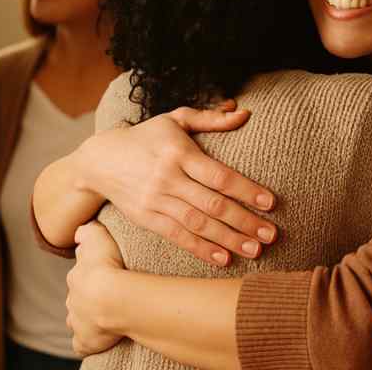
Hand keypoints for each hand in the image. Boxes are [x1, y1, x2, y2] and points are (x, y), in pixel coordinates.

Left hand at [67, 222, 125, 355]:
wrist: (113, 297)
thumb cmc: (108, 266)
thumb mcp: (97, 237)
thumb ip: (86, 232)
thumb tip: (78, 233)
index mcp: (76, 278)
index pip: (79, 276)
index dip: (90, 276)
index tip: (103, 276)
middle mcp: (72, 300)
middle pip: (77, 299)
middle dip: (87, 299)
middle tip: (107, 298)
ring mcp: (77, 321)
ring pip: (77, 320)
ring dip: (86, 320)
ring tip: (104, 318)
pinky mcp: (85, 340)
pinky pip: (82, 344)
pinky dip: (87, 342)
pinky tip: (98, 340)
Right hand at [74, 102, 277, 265]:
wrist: (100, 160)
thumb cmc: (146, 137)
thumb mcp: (175, 120)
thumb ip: (210, 118)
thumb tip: (244, 114)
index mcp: (178, 152)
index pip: (218, 175)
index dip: (246, 190)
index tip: (270, 203)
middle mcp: (168, 177)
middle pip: (212, 204)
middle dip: (244, 221)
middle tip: (271, 235)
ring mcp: (156, 200)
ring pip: (197, 224)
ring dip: (228, 239)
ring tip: (254, 250)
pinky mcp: (146, 218)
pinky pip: (177, 236)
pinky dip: (201, 249)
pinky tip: (222, 259)